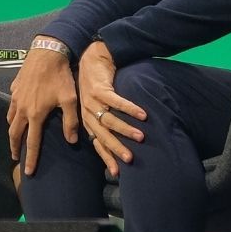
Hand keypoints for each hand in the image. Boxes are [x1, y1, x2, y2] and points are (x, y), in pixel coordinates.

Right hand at [5, 45, 80, 176]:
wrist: (46, 53)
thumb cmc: (60, 76)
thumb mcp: (70, 99)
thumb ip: (70, 122)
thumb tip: (70, 141)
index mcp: (35, 115)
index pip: (32, 142)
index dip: (30, 158)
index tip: (27, 171)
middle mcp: (22, 109)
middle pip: (14, 134)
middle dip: (14, 147)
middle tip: (15, 157)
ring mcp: (16, 98)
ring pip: (10, 120)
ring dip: (12, 131)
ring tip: (15, 138)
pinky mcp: (14, 89)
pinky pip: (11, 106)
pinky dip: (11, 115)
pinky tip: (16, 114)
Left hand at [71, 40, 146, 178]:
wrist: (91, 59)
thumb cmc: (98, 86)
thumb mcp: (97, 107)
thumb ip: (105, 123)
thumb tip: (118, 143)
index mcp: (87, 121)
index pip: (98, 143)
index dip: (107, 157)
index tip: (117, 172)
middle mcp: (87, 114)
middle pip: (103, 135)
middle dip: (117, 148)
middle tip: (130, 158)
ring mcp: (92, 102)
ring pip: (110, 119)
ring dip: (126, 129)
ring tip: (141, 137)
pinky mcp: (100, 89)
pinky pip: (117, 101)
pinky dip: (130, 108)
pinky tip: (142, 114)